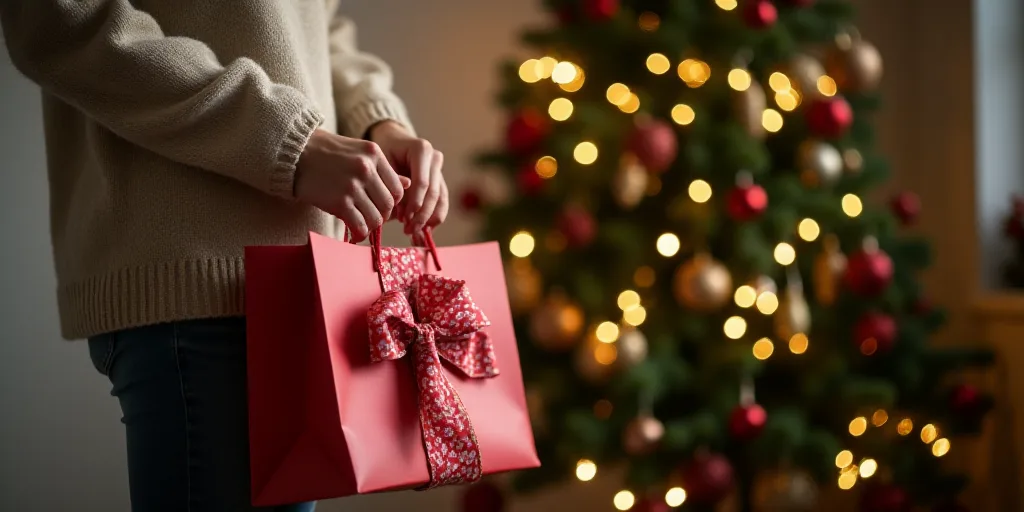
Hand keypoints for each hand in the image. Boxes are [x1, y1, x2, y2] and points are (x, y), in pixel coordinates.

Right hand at [294, 129, 409, 241]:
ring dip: (370, 226)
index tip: (381, 206)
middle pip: (388, 205)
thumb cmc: (327, 154)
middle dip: (382, 216)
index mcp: (374, 154)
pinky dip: (359, 233)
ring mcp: (353, 186)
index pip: (398, 188)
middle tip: (371, 217)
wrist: (295, 153)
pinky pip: (359, 225)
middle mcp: (366, 169)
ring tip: (361, 225)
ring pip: (376, 218)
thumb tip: (408, 184)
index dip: (393, 202)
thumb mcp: (358, 152)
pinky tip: (354, 233)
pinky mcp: (339, 201)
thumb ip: (382, 169)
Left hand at [369, 121, 448, 232]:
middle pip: (433, 192)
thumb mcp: (381, 164)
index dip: (415, 203)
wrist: (391, 143)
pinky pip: (441, 202)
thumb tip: (402, 204)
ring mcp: (440, 170)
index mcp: (421, 150)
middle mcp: (435, 159)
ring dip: (428, 219)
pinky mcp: (440, 182)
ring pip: (440, 199)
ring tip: (413, 232)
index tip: (403, 219)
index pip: (422, 182)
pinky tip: (423, 230)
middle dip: (422, 214)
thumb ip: (392, 182)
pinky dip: (433, 217)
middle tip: (408, 230)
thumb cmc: (382, 153)